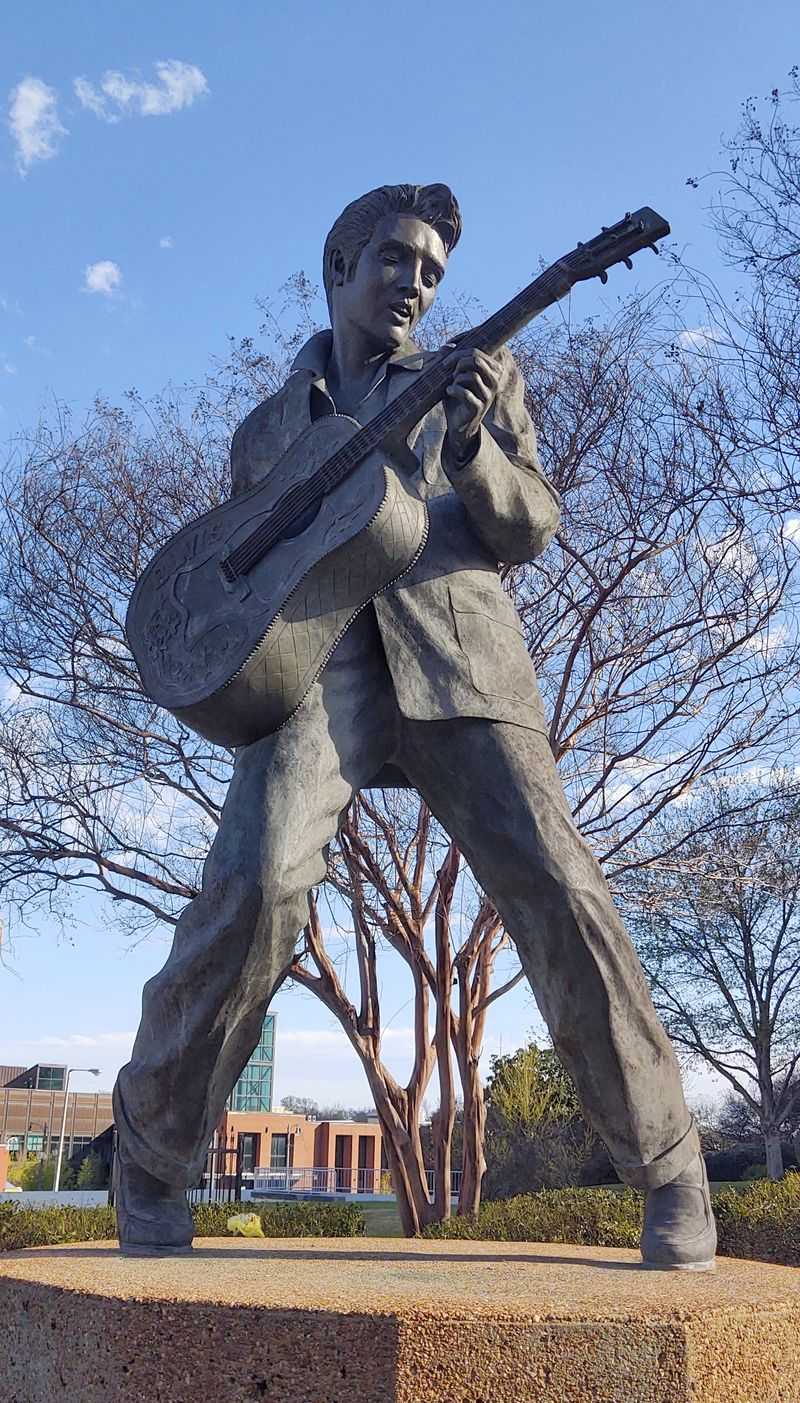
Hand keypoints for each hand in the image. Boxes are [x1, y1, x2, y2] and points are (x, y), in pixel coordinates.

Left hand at [443, 345, 501, 461]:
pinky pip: (465, 393)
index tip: (445, 359)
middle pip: (476, 360)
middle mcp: (494, 381)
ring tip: (451, 384)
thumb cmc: (456, 397)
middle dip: (457, 362)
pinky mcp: (479, 407)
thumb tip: (446, 346)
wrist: (458, 423)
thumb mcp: (454, 377)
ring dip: (456, 379)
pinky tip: (449, 392)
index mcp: (491, 371)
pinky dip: (453, 390)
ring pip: (471, 376)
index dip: (458, 352)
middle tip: (446, 369)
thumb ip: (452, 362)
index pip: (477, 352)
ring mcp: (488, 395)